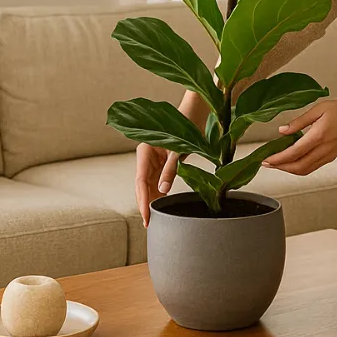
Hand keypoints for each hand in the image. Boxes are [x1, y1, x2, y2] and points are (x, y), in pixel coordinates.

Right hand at [135, 90, 209, 226]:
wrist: (195, 113)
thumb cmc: (186, 126)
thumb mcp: (178, 150)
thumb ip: (170, 169)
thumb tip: (162, 190)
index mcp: (145, 151)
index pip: (140, 181)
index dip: (142, 200)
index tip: (146, 216)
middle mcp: (146, 157)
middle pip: (142, 185)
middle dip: (144, 204)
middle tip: (148, 223)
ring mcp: (153, 160)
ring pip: (149, 185)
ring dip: (151, 200)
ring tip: (154, 218)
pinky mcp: (162, 162)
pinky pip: (157, 180)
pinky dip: (159, 193)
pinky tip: (160, 205)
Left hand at [260, 97, 336, 175]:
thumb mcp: (317, 109)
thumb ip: (299, 121)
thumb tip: (282, 131)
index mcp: (319, 136)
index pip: (294, 153)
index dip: (278, 159)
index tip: (266, 159)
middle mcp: (324, 149)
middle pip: (298, 167)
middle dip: (280, 168)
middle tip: (267, 164)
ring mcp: (329, 155)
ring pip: (306, 170)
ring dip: (289, 170)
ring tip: (277, 163)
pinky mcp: (332, 156)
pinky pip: (313, 167)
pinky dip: (299, 168)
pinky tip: (292, 161)